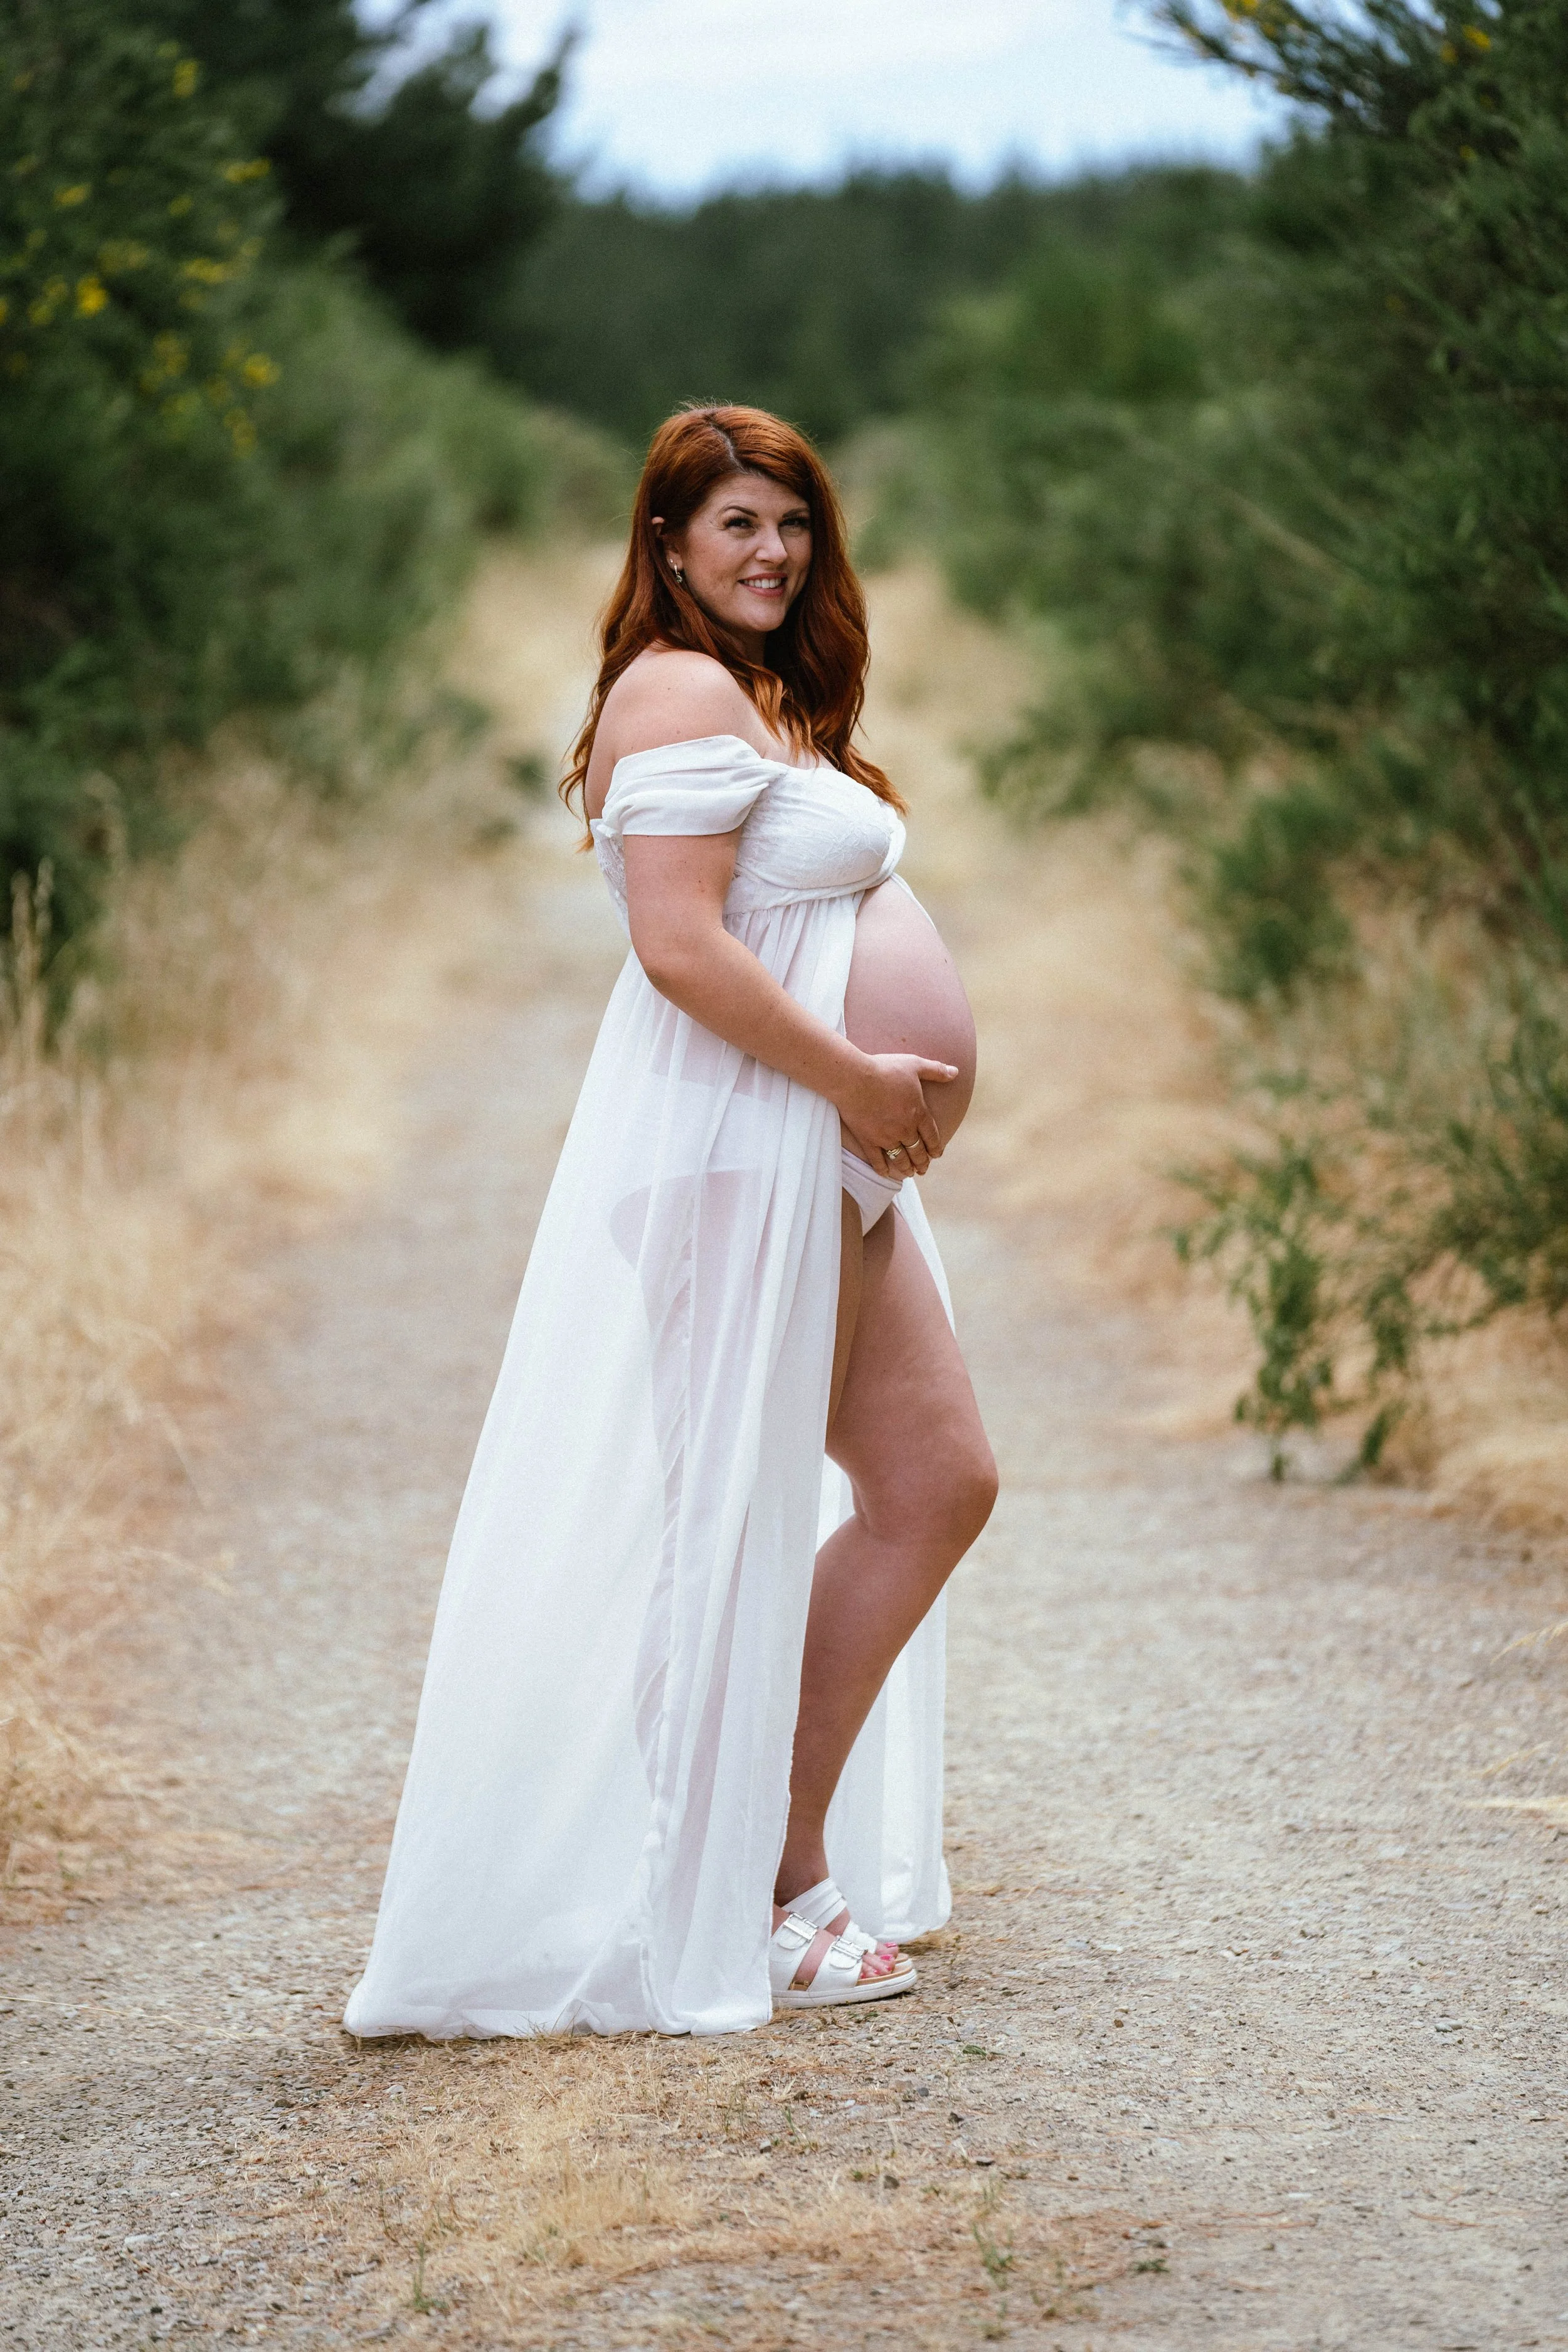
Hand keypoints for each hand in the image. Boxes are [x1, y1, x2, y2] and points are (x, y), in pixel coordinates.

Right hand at [837, 1052, 955, 1170]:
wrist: (854, 1078)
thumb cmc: (885, 1069)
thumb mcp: (915, 1064)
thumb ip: (936, 1070)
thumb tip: (955, 1072)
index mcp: (918, 1113)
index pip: (932, 1136)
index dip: (936, 1147)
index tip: (937, 1154)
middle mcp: (905, 1129)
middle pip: (917, 1151)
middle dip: (922, 1162)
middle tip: (923, 1169)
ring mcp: (885, 1137)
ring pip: (900, 1159)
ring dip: (906, 1168)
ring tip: (909, 1174)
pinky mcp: (867, 1140)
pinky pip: (877, 1159)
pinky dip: (882, 1168)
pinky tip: (885, 1173)